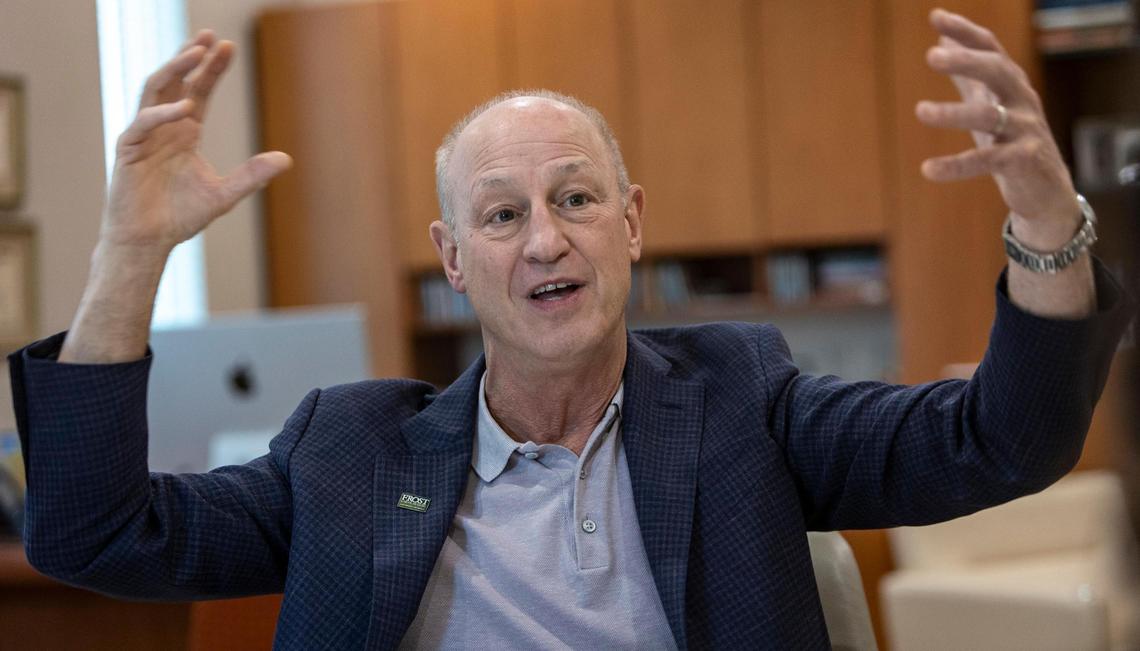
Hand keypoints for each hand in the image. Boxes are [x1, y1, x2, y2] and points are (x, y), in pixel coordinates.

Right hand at [102, 30, 291, 252]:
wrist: (149, 241)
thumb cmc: (180, 216)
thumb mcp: (224, 194)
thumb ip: (252, 175)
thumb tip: (286, 159)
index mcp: (185, 131)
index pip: (199, 90)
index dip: (212, 69)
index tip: (229, 47)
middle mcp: (164, 127)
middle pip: (177, 81)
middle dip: (192, 57)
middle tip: (211, 36)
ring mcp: (144, 135)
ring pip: (155, 90)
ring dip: (174, 69)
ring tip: (195, 52)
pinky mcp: (128, 150)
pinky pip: (143, 123)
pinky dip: (163, 113)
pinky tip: (186, 107)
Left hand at [917, 8, 1077, 250]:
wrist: (1046, 188)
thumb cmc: (1011, 140)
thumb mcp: (988, 103)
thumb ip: (966, 74)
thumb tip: (941, 40)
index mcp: (1010, 83)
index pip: (989, 48)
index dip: (964, 32)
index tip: (936, 16)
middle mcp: (1021, 99)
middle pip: (996, 71)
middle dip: (966, 61)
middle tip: (931, 57)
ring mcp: (1024, 129)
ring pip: (989, 116)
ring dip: (953, 113)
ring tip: (920, 111)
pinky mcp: (1023, 161)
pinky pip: (986, 160)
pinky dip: (956, 165)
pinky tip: (928, 170)